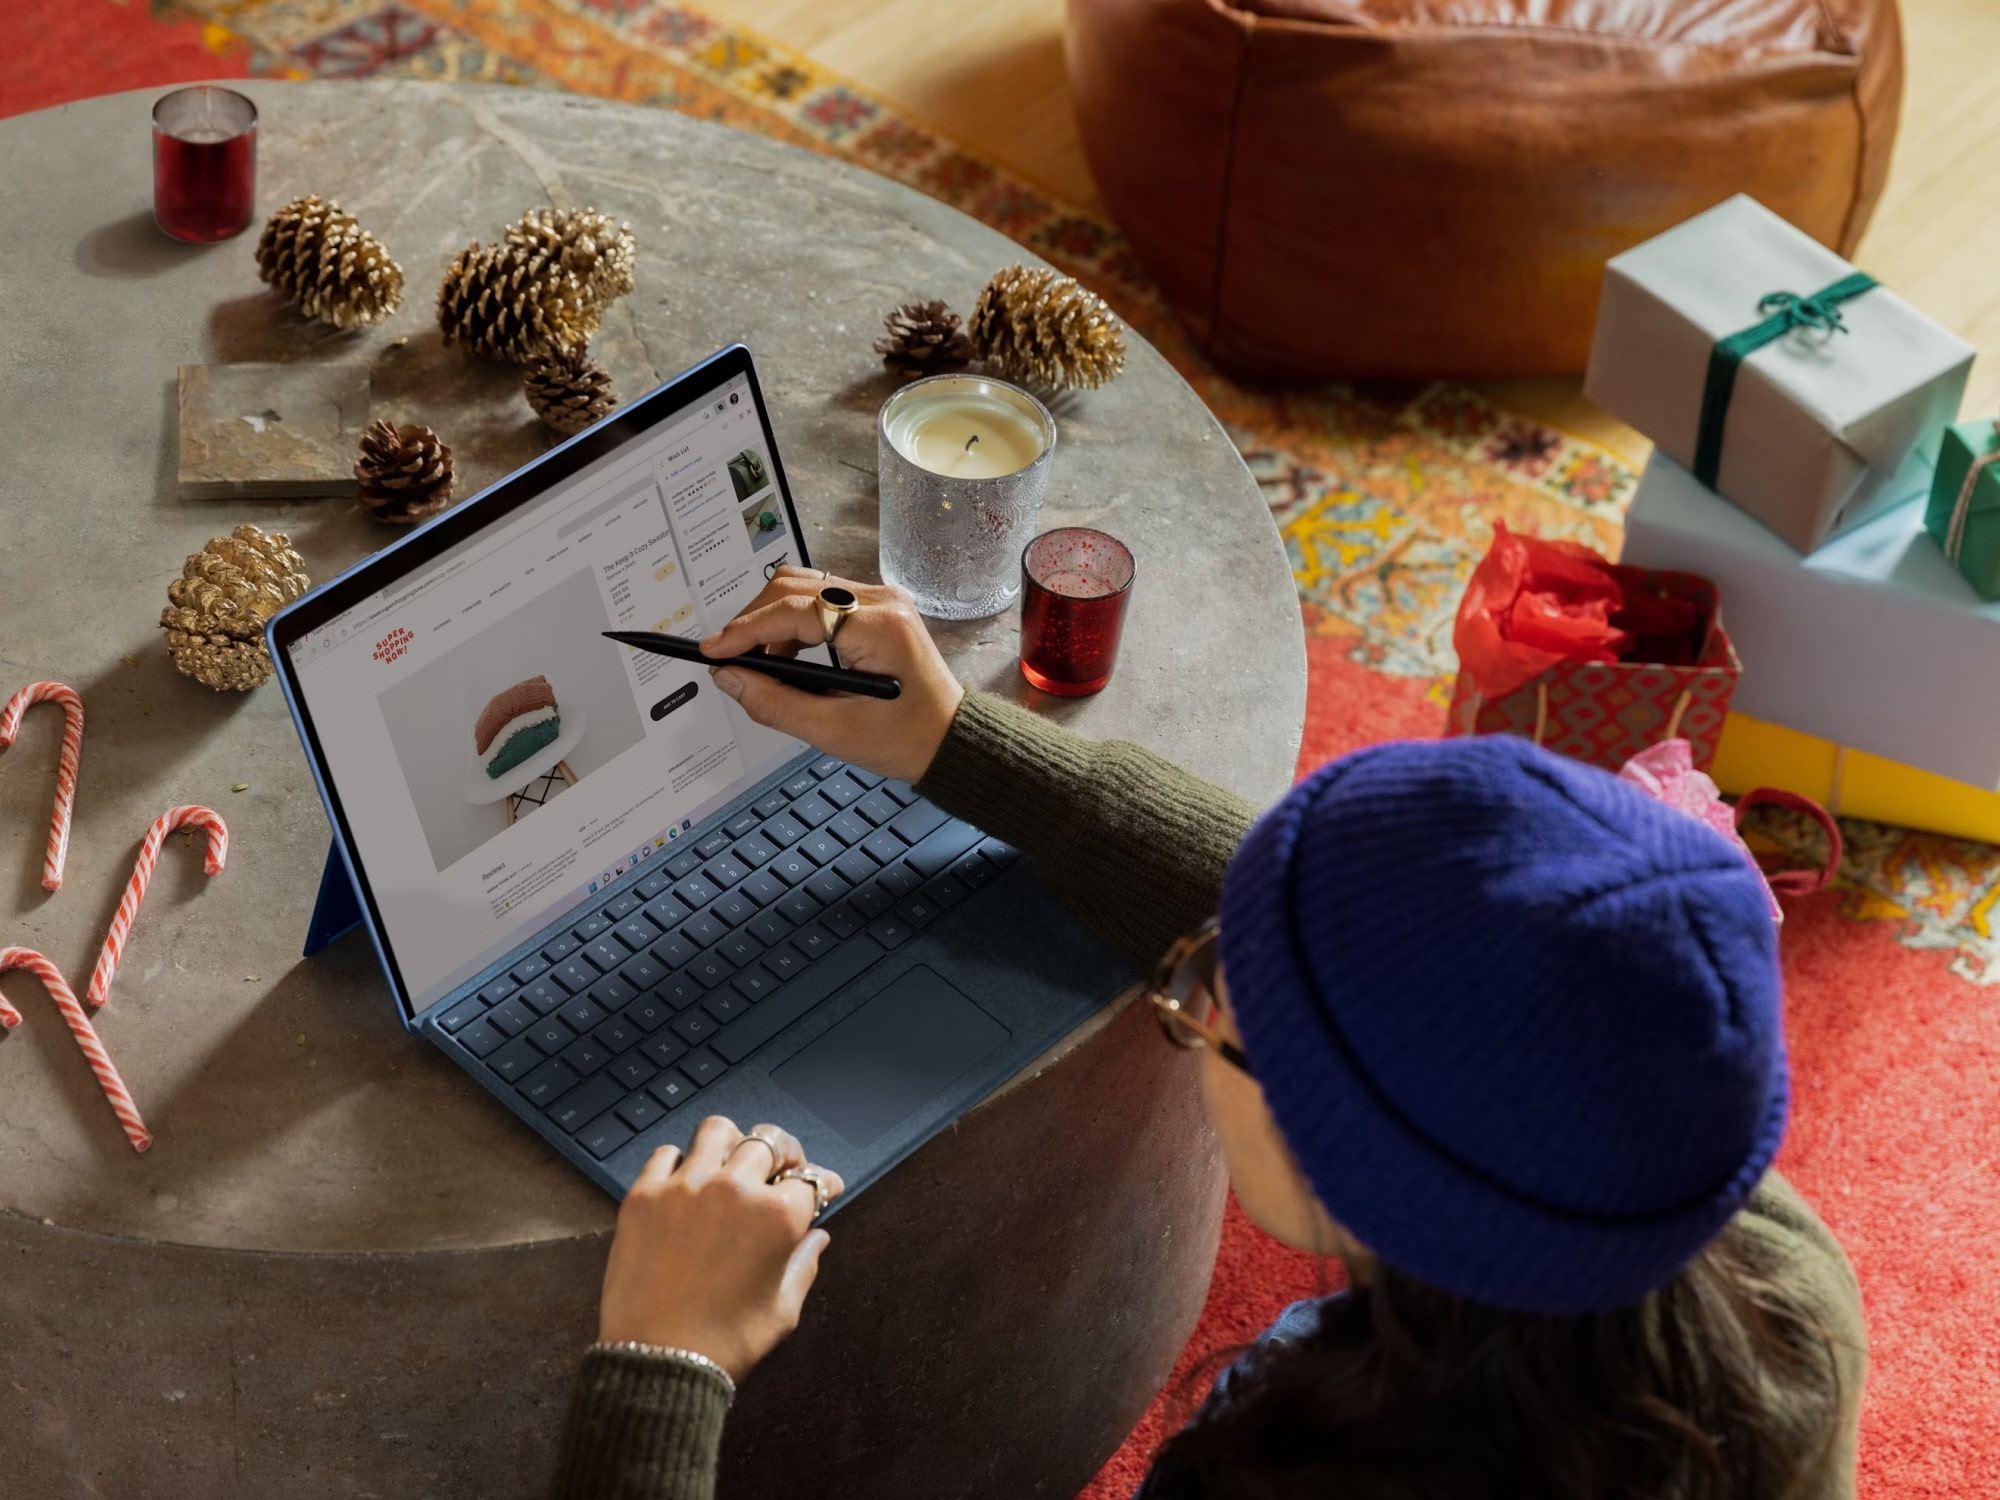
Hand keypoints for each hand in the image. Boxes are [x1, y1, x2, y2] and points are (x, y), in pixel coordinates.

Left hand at [599, 1116, 845, 1381]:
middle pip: (769, 1142)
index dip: (822, 1183)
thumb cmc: (727, 1342)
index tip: (823, 1187)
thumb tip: (817, 1238)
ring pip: (717, 1130)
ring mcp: (686, 1187)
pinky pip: (665, 1154)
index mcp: (779, 1216)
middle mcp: (736, 1190)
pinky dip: (679, 1162)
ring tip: (730, 1162)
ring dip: (732, 1143)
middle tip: (780, 1170)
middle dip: (782, 1154)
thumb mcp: (783, 1309)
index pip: (812, 1179)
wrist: (660, 1361)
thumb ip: (805, 1265)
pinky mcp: (645, 1196)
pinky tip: (684, 1182)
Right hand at [700, 567, 964, 783]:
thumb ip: (774, 702)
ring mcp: (881, 600)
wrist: (949, 739)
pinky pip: (820, 600)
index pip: (794, 611)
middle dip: (753, 622)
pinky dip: (793, 624)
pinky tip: (788, 659)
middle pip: (793, 587)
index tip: (713, 651)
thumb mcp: (833, 731)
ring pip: (803, 588)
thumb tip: (729, 677)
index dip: (746, 630)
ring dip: (771, 621)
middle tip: (729, 660)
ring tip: (761, 665)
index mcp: (878, 627)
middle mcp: (881, 601)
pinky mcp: (876, 608)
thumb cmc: (906, 738)